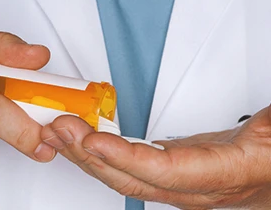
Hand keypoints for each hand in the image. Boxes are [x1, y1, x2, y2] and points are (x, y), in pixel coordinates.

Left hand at [39, 107, 270, 208]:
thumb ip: (268, 130)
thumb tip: (261, 124)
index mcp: (225, 175)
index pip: (165, 172)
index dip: (125, 158)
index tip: (93, 140)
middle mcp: (197, 187)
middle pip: (133, 179)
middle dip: (91, 156)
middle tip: (61, 128)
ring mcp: (181, 181)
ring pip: (127, 175)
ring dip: (90, 155)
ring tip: (63, 132)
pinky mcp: (174, 168)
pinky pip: (132, 165)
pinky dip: (106, 152)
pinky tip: (89, 141)